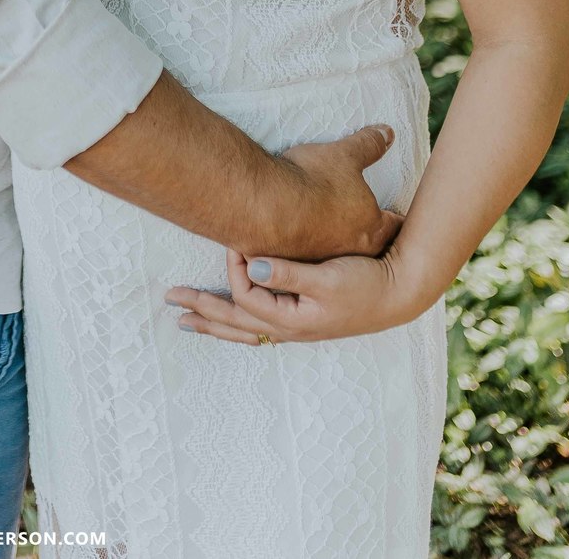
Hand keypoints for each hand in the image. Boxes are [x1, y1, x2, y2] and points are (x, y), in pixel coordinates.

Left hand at [165, 243, 433, 345]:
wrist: (398, 293)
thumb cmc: (365, 283)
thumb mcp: (328, 277)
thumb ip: (288, 272)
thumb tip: (250, 266)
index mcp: (292, 319)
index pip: (245, 295)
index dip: (233, 268)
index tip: (232, 239)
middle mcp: (289, 328)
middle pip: (234, 322)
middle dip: (201, 310)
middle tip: (170, 299)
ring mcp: (295, 327)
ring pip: (244, 329)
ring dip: (213, 323)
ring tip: (187, 320)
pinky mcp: (302, 319)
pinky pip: (258, 327)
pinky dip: (237, 324)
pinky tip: (229, 320)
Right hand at [274, 126, 402, 260]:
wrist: (267, 206)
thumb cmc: (312, 180)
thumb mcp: (344, 154)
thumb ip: (369, 145)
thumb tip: (388, 132)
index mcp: (370, 226)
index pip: (394, 226)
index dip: (397, 219)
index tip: (399, 219)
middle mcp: (351, 249)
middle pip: (369, 246)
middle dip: (369, 236)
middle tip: (368, 229)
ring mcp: (323, 259)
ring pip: (338, 254)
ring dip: (337, 243)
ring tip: (332, 231)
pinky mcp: (296, 262)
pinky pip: (309, 255)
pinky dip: (309, 245)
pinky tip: (301, 235)